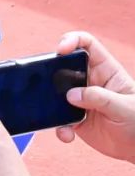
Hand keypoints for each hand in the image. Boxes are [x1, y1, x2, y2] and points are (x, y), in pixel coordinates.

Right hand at [55, 31, 134, 162]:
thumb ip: (100, 98)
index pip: (86, 45)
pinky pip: (58, 119)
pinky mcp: (74, 118)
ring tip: (55, 114)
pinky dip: (59, 127)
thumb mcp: (125, 107)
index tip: (61, 50)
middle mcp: (89, 81)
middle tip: (49, 83)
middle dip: (52, 70)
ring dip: (50, 101)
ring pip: (55, 92)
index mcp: (105, 70)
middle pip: (64, 66)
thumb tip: (71, 95)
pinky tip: (67, 134)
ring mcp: (79, 99)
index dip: (72, 40)